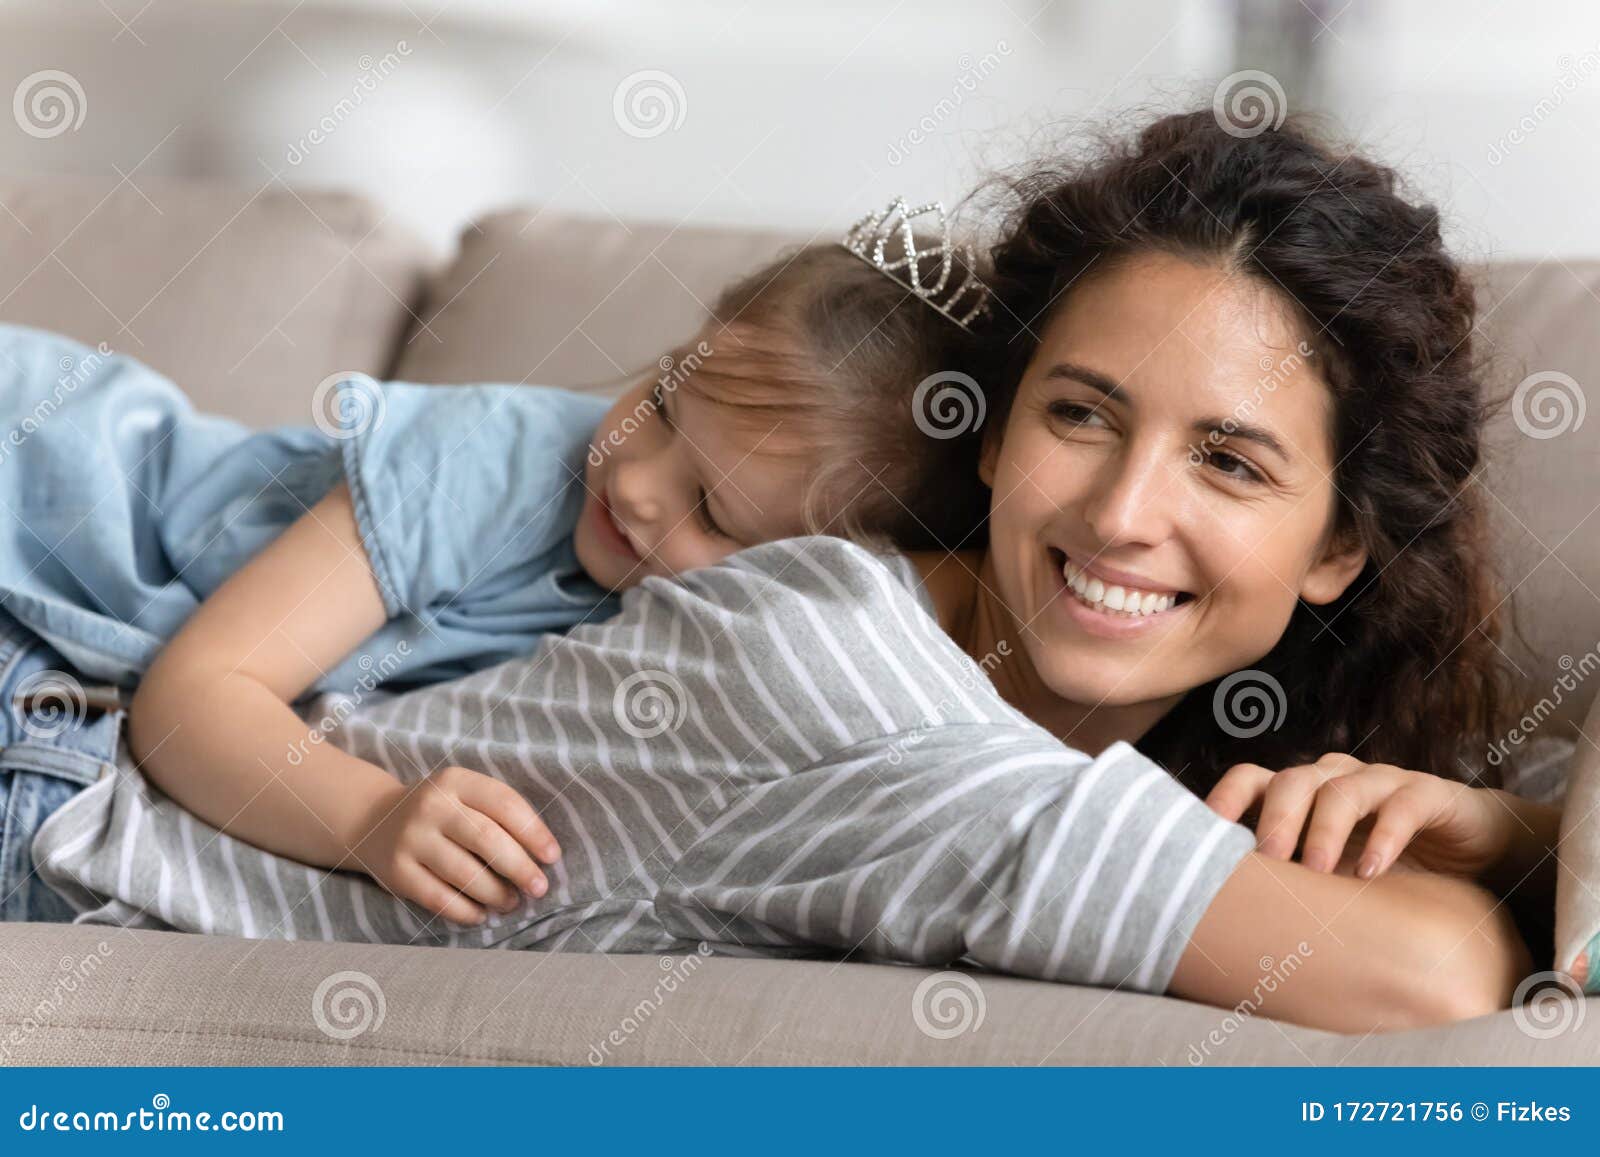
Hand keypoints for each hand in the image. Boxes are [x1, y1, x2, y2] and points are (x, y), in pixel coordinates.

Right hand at [345, 765, 561, 924]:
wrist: (374, 820)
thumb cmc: (440, 811)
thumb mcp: (464, 795)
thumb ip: (497, 814)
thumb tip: (541, 856)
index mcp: (456, 781)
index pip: (505, 804)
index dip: (534, 832)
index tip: (552, 856)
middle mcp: (432, 806)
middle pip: (487, 839)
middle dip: (520, 868)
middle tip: (539, 888)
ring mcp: (411, 838)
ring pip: (465, 873)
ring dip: (496, 894)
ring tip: (512, 903)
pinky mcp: (397, 871)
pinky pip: (439, 898)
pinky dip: (466, 912)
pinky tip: (481, 915)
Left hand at [1204, 752, 1516, 881]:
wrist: (1475, 853)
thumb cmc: (1384, 865)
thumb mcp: (1331, 875)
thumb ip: (1288, 880)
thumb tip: (1227, 922)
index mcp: (1300, 793)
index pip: (1251, 779)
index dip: (1225, 798)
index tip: (1205, 833)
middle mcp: (1333, 779)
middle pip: (1292, 781)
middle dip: (1275, 819)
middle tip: (1268, 858)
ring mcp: (1380, 782)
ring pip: (1341, 790)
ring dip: (1325, 830)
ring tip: (1317, 871)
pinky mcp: (1427, 794)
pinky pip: (1402, 806)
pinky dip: (1385, 837)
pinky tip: (1372, 870)